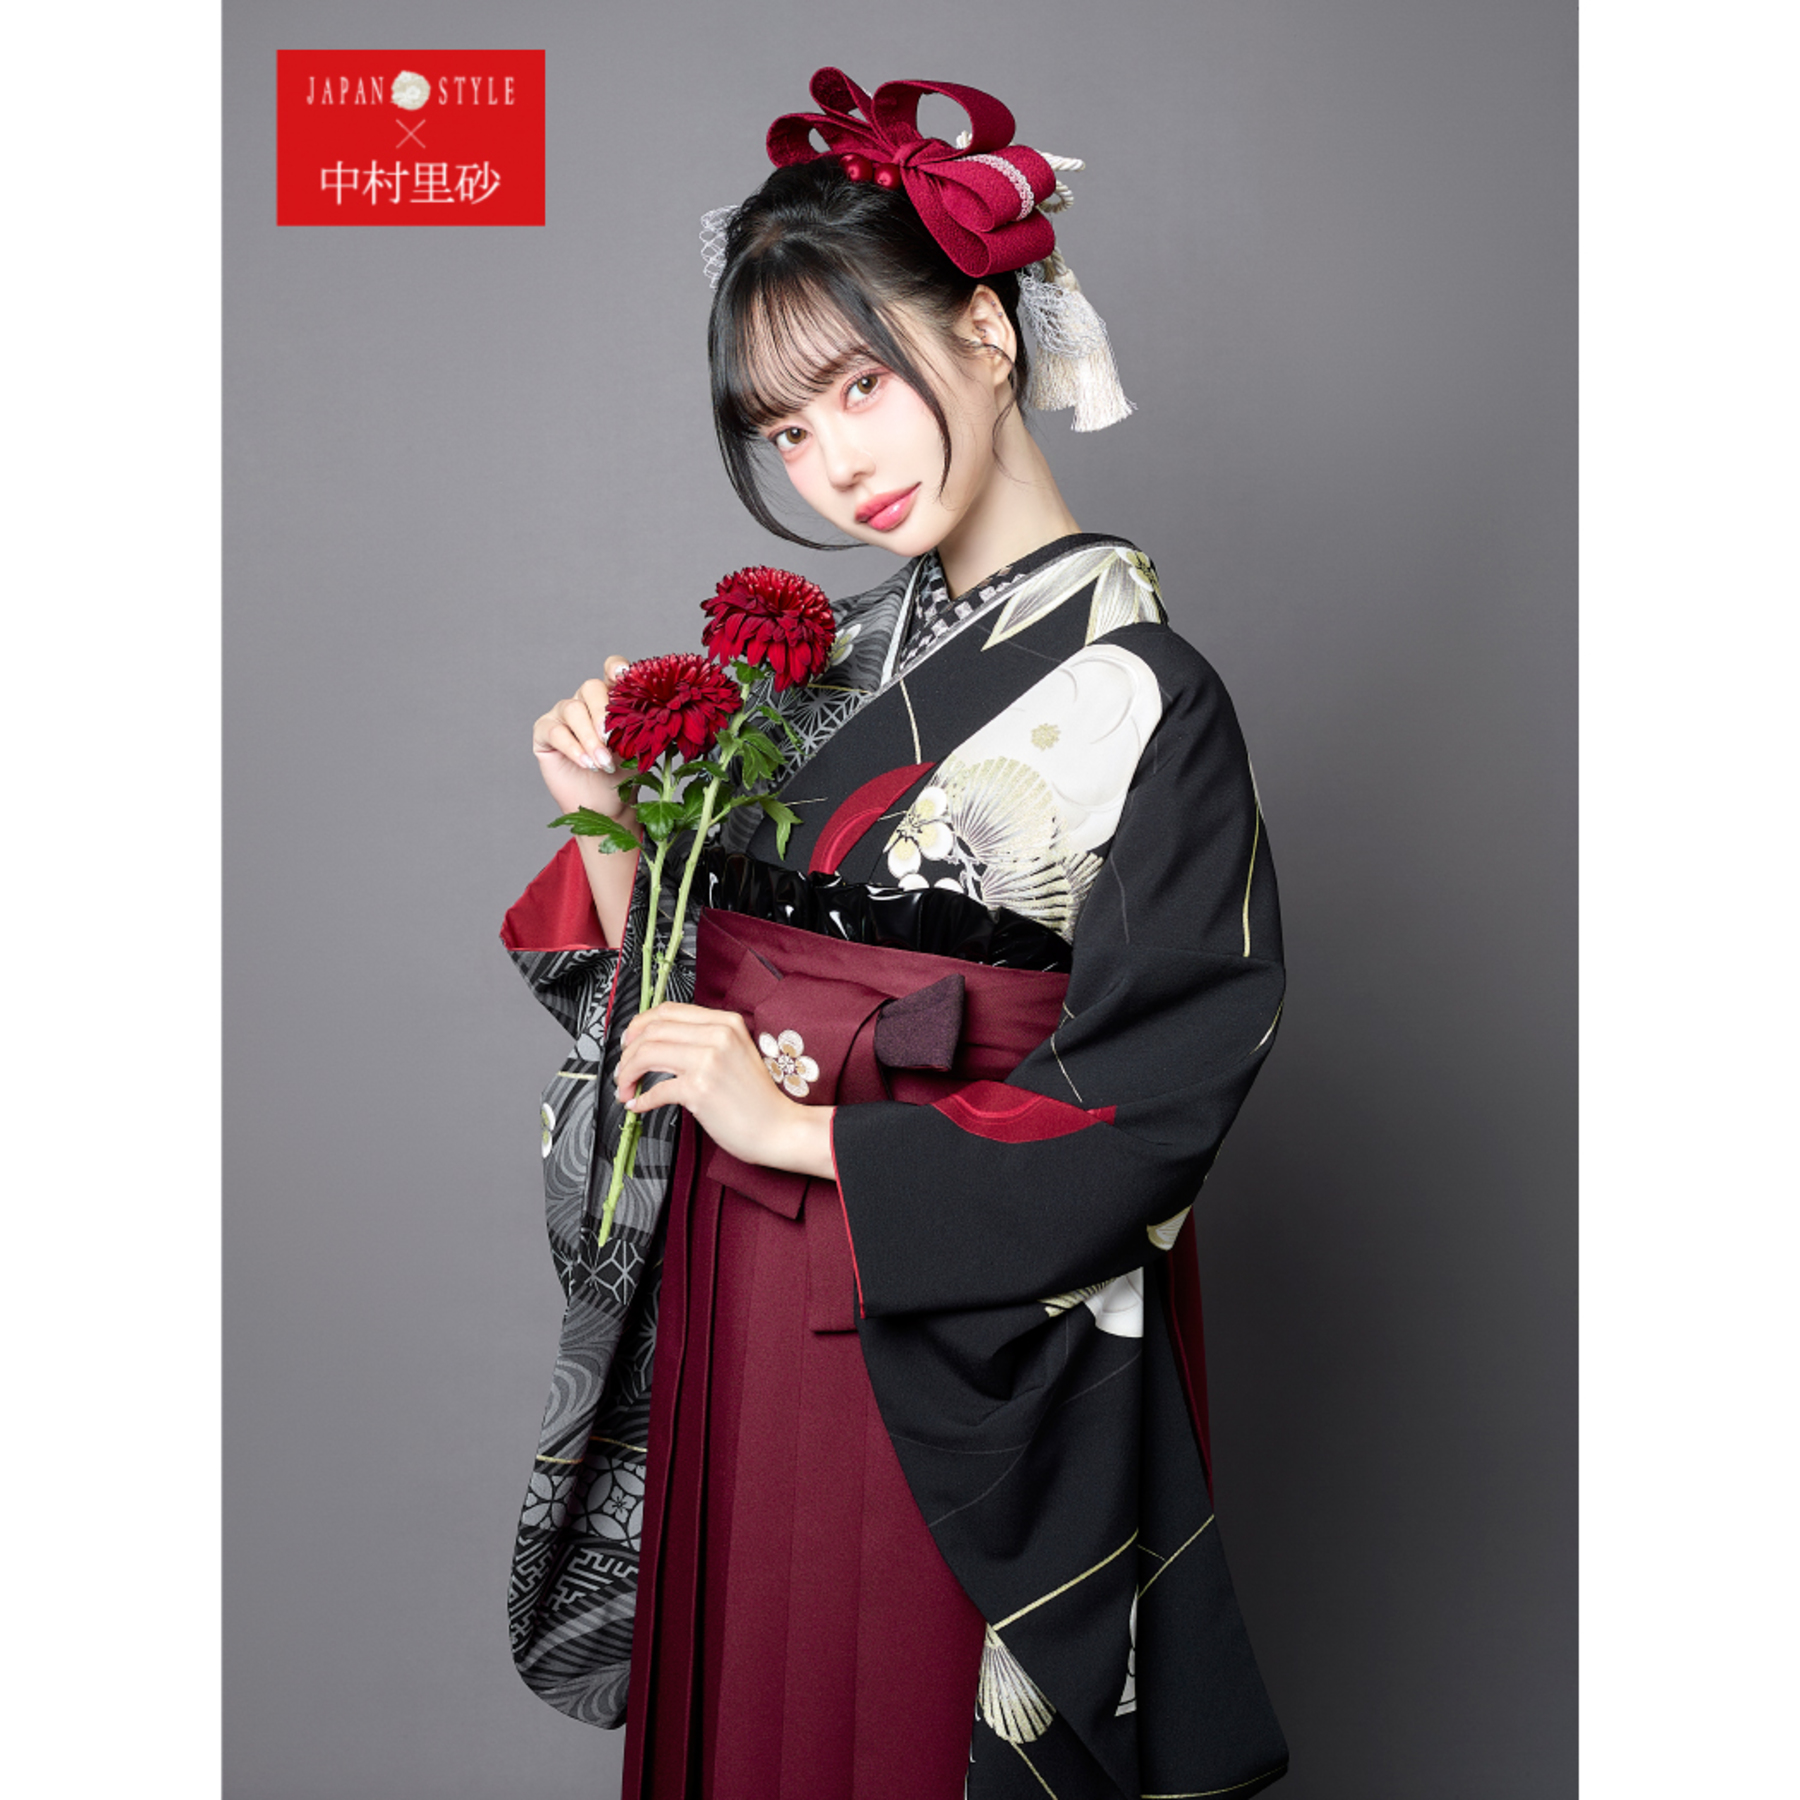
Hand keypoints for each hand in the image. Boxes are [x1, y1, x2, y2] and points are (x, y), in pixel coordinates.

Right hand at [532, 657, 637, 824]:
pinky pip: (555, 731)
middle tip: (613, 740)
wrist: (607, 805)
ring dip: (590, 738)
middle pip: (590, 687)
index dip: (615, 668)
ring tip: (604, 763)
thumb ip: (648, 728)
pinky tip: (587, 764)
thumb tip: (665, 716)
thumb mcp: (642, 749)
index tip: (623, 674)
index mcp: (611, 698)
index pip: (611, 670)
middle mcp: (585, 701)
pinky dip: (573, 748)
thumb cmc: (625, 774)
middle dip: (603, 713)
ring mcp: (562, 715)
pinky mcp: (544, 733)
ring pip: (572, 710)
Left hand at [614, 1003, 836, 1179]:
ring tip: (625, 1087)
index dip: (640, 1024)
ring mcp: (709, 1061)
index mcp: (726, 1022)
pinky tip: (638, 1106)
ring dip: (627, 1073)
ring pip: (648, 1054)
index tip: (629, 1040)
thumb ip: (705, 1040)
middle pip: (652, 1030)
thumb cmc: (757, 1098)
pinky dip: (640, 1099)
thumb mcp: (736, 1053)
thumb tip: (657, 1043)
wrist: (779, 1128)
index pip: (668, 1010)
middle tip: (622, 1069)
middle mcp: (718, 1036)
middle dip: (628, 1051)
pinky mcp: (700, 1089)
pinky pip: (656, 1090)